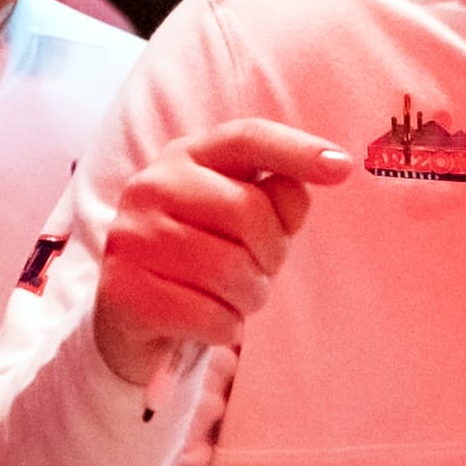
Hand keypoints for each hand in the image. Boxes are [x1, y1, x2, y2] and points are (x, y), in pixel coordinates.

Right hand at [92, 119, 352, 386]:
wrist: (132, 316)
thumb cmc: (203, 259)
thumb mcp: (244, 222)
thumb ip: (277, 198)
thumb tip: (320, 174)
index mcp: (187, 156)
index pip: (247, 138)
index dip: (297, 150)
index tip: (342, 168)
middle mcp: (152, 186)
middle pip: (247, 211)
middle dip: (270, 254)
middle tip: (259, 272)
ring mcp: (131, 236)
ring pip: (230, 269)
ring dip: (249, 296)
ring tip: (232, 297)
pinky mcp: (123, 289)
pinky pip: (209, 315)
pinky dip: (225, 327)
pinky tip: (209, 320)